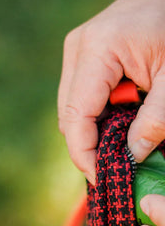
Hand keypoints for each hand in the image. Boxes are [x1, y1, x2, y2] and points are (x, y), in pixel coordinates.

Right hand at [58, 0, 164, 184]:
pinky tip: (119, 117)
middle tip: (117, 160)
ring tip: (123, 136)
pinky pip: (79, 97)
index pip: (75, 116)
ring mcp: (76, 51)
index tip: (101, 176)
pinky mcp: (81, 55)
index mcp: (98, 50)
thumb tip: (134, 156)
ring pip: (71, 109)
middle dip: (90, 143)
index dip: (83, 153)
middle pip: (69, 116)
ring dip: (94, 129)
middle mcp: (77, 49)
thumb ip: (156, 120)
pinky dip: (96, 115)